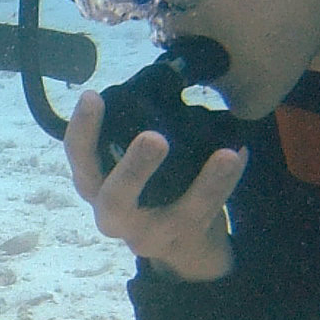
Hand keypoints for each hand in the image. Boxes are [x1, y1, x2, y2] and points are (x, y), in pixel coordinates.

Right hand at [64, 90, 243, 281]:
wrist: (182, 247)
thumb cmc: (149, 188)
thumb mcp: (127, 164)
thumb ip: (131, 131)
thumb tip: (170, 73)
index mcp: (96, 185)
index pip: (79, 157)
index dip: (82, 128)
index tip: (92, 96)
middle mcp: (115, 215)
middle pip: (115, 199)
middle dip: (133, 169)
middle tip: (154, 138)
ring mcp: (153, 234)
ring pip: (178, 214)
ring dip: (203, 185)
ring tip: (226, 154)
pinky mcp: (187, 240)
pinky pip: (211, 213)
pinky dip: (227, 184)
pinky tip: (240, 154)